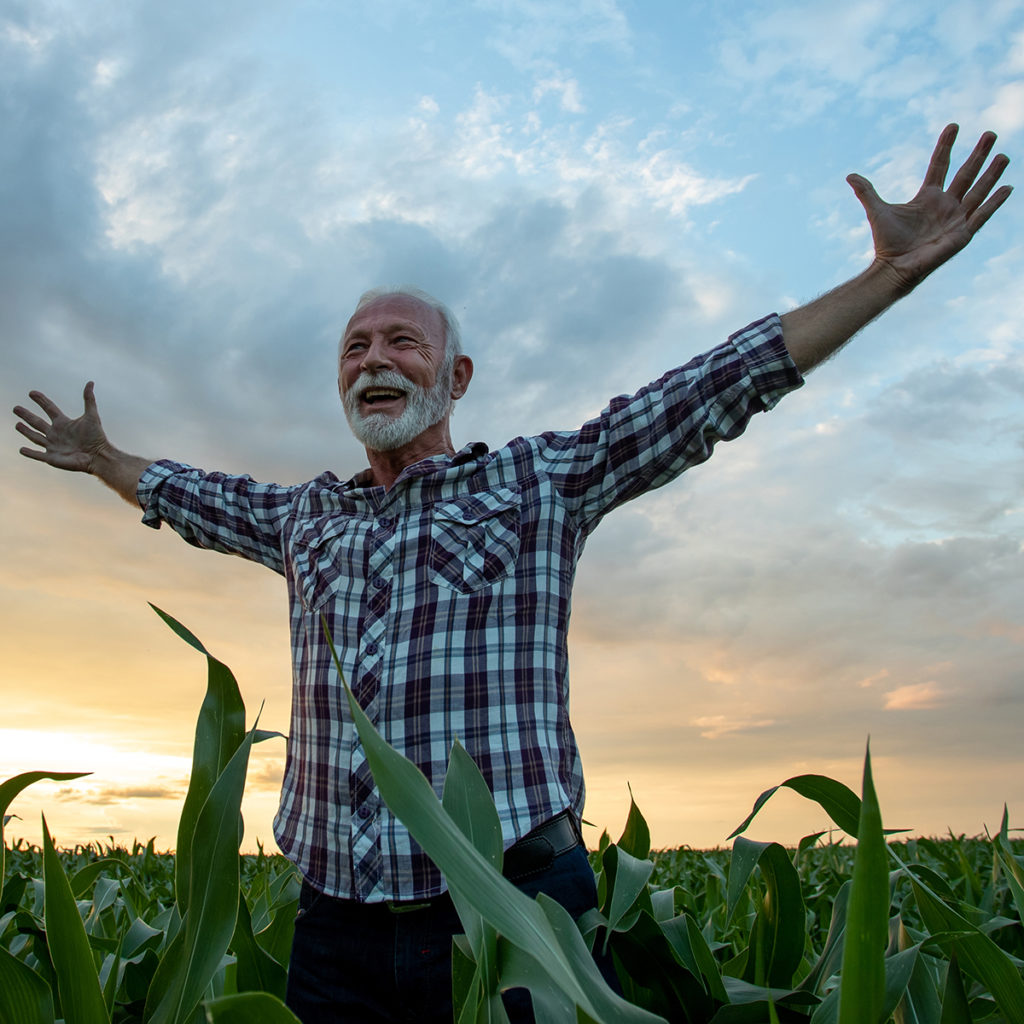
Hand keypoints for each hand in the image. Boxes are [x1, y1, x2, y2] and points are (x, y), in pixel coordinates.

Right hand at [14, 382, 110, 472]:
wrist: (98, 456)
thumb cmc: (96, 437)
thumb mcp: (91, 416)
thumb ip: (89, 399)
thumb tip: (90, 382)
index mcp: (64, 423)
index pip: (49, 408)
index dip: (41, 400)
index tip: (32, 393)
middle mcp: (56, 434)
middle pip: (37, 422)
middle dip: (26, 415)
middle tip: (16, 408)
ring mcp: (53, 446)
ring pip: (35, 437)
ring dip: (25, 431)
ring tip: (17, 425)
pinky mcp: (51, 458)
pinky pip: (37, 455)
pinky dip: (29, 453)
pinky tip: (21, 449)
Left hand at [847, 124, 1011, 291]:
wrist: (894, 267)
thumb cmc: (887, 242)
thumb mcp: (877, 211)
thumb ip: (867, 192)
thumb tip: (850, 175)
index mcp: (927, 196)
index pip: (940, 165)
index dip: (946, 146)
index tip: (954, 125)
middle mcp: (945, 204)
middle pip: (966, 173)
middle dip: (978, 154)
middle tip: (991, 133)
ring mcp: (956, 218)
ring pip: (978, 191)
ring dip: (991, 174)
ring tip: (1004, 156)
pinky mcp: (962, 233)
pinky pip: (982, 215)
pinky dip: (995, 202)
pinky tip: (1007, 188)